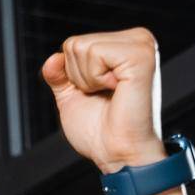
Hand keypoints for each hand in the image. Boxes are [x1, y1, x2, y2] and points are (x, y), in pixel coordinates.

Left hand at [40, 28, 167, 174]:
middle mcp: (137, 39)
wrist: (117, 154)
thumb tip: (52, 59)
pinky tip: (117, 90)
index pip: (74, 44)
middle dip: (78, 78)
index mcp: (125, 46)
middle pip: (74, 44)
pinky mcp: (140, 55)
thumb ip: (60, 76)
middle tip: (104, 97)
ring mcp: (141, 45)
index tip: (98, 95)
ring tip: (112, 95)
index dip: (73, 77)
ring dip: (87, 81)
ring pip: (82, 47)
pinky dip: (96, 79)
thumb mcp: (72, 99)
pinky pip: (95, 53)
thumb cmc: (100, 133)